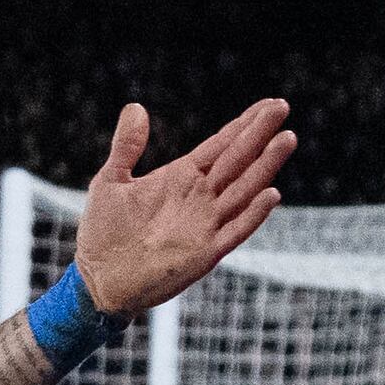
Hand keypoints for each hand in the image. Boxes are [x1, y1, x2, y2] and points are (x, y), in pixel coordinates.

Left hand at [69, 97, 294, 318]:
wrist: (98, 279)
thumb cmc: (103, 232)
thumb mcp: (111, 181)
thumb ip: (126, 146)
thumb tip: (136, 106)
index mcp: (182, 177)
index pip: (221, 145)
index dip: (244, 124)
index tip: (269, 105)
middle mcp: (199, 197)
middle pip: (237, 160)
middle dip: (260, 134)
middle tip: (282, 106)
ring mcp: (205, 224)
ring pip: (243, 189)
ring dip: (265, 166)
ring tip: (286, 140)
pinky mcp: (205, 253)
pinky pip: (235, 231)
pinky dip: (253, 214)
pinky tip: (271, 194)